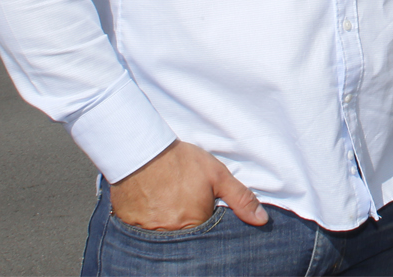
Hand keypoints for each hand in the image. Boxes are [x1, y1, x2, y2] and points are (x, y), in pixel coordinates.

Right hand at [108, 140, 267, 230]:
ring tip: (169, 207)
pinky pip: (143, 235)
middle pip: (185, 241)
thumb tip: (262, 220)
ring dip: (169, 227)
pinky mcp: (130, 227)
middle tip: (183, 209)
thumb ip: (240, 198)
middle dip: (188, 229)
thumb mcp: (217, 175)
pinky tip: (153, 209)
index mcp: (194, 224)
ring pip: (165, 239)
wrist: (142, 149)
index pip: (207, 242)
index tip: (203, 215)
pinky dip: (150, 226)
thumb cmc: (181, 162)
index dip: (207, 229)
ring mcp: (148, 233)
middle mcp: (170, 234)